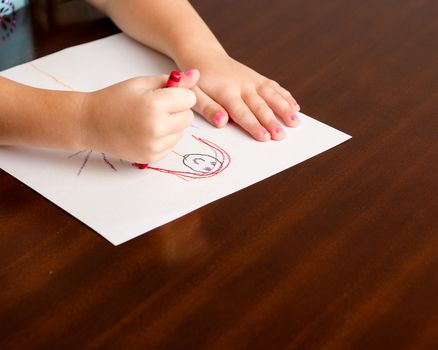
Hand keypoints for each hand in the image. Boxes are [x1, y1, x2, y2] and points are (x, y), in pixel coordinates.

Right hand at [80, 71, 198, 162]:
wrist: (90, 123)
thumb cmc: (115, 99)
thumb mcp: (142, 83)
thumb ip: (171, 80)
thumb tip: (196, 74)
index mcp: (155, 105)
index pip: (189, 99)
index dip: (179, 94)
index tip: (166, 94)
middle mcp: (156, 128)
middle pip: (188, 117)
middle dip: (178, 110)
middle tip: (157, 107)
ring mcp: (154, 146)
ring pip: (181, 132)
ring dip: (172, 125)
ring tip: (150, 120)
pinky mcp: (151, 157)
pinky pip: (171, 145)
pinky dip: (164, 138)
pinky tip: (146, 132)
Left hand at [181, 52, 300, 140]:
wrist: (204, 56)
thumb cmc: (198, 81)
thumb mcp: (195, 95)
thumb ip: (208, 108)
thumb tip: (222, 122)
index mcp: (226, 92)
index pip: (242, 112)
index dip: (254, 125)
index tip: (264, 137)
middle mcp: (243, 85)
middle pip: (260, 106)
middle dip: (272, 121)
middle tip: (282, 136)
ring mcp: (252, 80)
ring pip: (272, 95)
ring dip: (285, 109)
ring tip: (296, 122)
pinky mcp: (258, 78)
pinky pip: (274, 87)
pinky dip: (285, 96)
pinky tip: (295, 107)